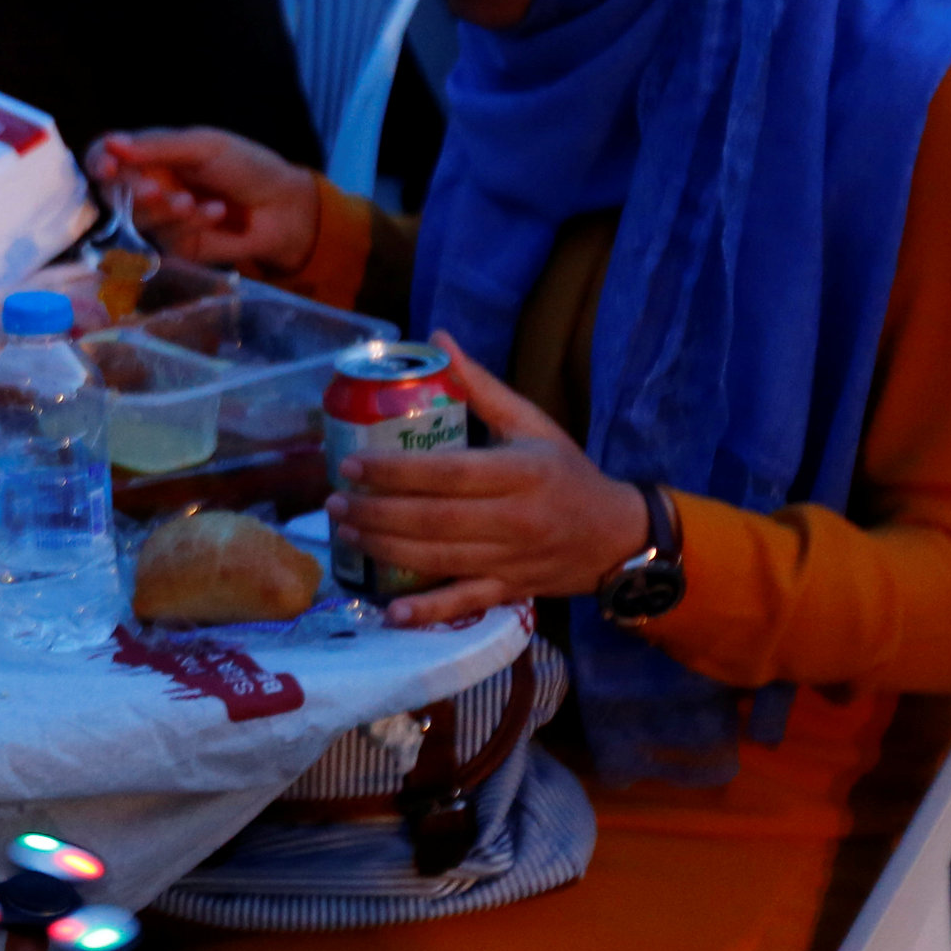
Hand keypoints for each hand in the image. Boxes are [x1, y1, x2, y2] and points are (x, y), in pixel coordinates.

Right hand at [83, 128, 314, 276]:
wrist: (282, 205)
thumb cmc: (245, 166)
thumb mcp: (203, 146)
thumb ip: (158, 146)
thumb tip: (110, 142)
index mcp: (150, 156)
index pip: (106, 156)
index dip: (99, 162)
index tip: (107, 168)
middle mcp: (148, 186)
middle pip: (114, 192)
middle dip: (132, 192)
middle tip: (155, 191)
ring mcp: (160, 219)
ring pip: (138, 218)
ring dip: (164, 209)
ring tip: (193, 203)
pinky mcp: (176, 247)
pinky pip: (167, 238)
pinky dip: (191, 222)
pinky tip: (215, 212)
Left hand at [328, 333, 654, 629]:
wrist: (617, 536)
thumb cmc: (566, 472)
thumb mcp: (531, 422)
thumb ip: (480, 386)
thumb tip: (436, 338)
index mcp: (520, 472)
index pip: (448, 473)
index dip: (395, 471)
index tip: (350, 464)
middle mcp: (515, 519)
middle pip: (434, 519)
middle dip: (376, 513)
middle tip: (333, 503)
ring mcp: (511, 559)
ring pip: (439, 559)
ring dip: (385, 549)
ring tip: (345, 534)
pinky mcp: (510, 590)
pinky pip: (465, 602)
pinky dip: (428, 612)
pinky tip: (391, 612)